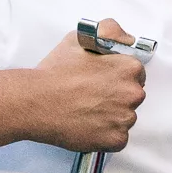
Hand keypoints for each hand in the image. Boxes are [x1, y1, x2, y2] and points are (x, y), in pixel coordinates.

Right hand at [0, 21, 145, 153]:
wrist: (35, 102)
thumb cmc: (55, 73)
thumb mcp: (81, 39)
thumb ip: (110, 32)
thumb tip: (128, 39)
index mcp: (129, 68)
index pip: (136, 74)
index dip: (117, 77)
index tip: (102, 81)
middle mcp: (133, 94)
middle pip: (132, 97)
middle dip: (116, 97)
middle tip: (91, 96)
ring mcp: (125, 119)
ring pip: (124, 118)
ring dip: (110, 117)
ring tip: (86, 111)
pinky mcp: (115, 140)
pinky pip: (117, 139)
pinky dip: (104, 135)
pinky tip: (87, 125)